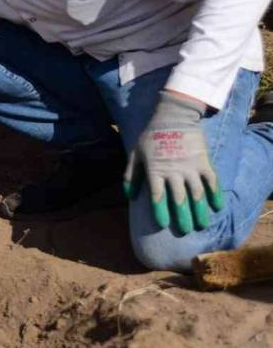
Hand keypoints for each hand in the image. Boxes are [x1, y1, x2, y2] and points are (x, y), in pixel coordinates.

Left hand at [124, 93, 223, 233]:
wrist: (173, 117)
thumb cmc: (151, 137)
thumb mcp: (135, 154)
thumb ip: (131, 176)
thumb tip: (129, 197)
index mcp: (155, 171)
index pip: (157, 196)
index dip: (160, 211)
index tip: (164, 225)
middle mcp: (174, 171)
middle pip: (178, 199)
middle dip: (182, 217)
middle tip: (186, 231)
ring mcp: (190, 167)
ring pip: (196, 193)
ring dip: (200, 210)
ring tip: (202, 225)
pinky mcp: (204, 161)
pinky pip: (211, 181)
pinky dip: (215, 194)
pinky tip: (217, 207)